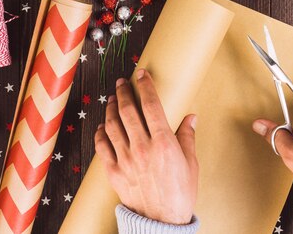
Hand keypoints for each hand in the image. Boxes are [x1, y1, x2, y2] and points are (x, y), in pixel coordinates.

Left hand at [94, 69, 197, 224]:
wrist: (163, 222)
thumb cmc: (180, 194)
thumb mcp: (190, 163)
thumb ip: (187, 137)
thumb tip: (191, 118)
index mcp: (163, 143)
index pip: (151, 105)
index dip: (145, 86)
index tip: (142, 74)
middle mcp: (142, 148)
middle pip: (128, 111)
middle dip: (124, 92)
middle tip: (122, 82)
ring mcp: (125, 160)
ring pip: (112, 126)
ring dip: (111, 108)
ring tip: (112, 98)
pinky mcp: (114, 172)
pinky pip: (103, 147)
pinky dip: (101, 133)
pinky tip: (103, 125)